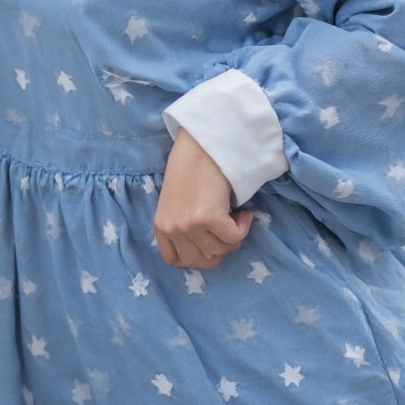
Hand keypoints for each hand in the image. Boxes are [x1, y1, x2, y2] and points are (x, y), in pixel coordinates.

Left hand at [154, 128, 253, 267]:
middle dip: (220, 248)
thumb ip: (182, 226)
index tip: (211, 242)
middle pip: (202, 260)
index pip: (175, 260)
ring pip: (220, 250)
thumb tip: (209, 248)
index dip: (198, 256)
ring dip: (233, 236)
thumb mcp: (176, 203)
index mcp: (161, 225)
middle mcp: (172, 228)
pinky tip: (243, 212)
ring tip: (235, 216)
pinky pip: (234, 238)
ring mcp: (188, 224)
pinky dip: (244, 227)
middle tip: (228, 229)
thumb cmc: (192, 168)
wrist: (202, 144)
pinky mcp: (208, 217)